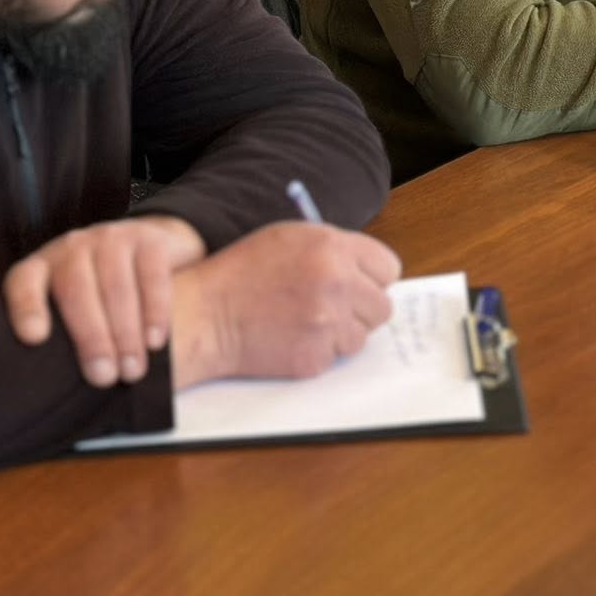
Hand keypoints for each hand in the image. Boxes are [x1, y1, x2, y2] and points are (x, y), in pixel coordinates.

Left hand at [3, 214, 205, 386]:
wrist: (145, 248)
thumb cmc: (96, 295)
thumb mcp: (68, 309)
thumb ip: (59, 337)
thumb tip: (56, 394)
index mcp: (42, 267)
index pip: (23, 283)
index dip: (26, 307)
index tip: (34, 338)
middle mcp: (72, 248)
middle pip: (76, 289)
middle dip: (91, 337)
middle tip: (103, 377)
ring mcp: (111, 238)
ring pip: (116, 285)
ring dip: (125, 333)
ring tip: (132, 370)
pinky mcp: (149, 239)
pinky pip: (152, 275)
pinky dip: (155, 311)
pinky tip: (155, 341)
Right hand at [169, 222, 400, 386]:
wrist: (207, 314)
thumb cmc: (243, 273)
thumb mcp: (290, 238)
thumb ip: (333, 248)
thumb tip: (367, 269)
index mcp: (332, 247)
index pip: (388, 268)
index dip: (374, 278)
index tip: (361, 284)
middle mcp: (336, 282)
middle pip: (382, 307)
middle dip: (361, 310)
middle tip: (334, 308)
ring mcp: (327, 322)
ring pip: (362, 336)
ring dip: (341, 333)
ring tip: (306, 322)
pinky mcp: (315, 356)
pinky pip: (336, 357)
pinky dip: (319, 352)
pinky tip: (293, 338)